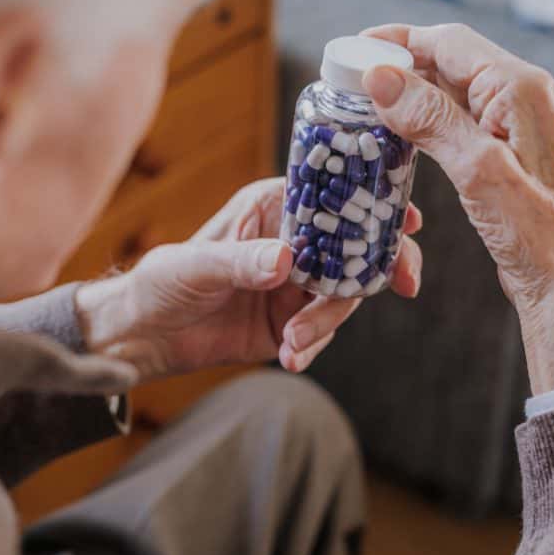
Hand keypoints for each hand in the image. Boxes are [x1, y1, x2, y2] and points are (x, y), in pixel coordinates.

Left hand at [76, 178, 422, 380]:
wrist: (146, 335)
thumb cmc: (163, 281)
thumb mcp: (196, 266)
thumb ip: (241, 261)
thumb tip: (287, 260)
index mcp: (271, 210)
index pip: (332, 197)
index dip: (373, 204)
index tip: (407, 220)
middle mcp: (292, 243)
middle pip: (354, 247)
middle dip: (380, 265)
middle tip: (404, 283)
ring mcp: (295, 285)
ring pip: (343, 295)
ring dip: (326, 320)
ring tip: (292, 343)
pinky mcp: (290, 323)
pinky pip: (320, 333)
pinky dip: (312, 347)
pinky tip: (289, 357)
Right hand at [360, 23, 553, 392]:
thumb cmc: (538, 236)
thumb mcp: (480, 172)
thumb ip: (433, 120)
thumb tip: (383, 78)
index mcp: (518, 90)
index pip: (449, 43)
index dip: (399, 40)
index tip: (355, 48)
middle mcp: (519, 97)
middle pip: (447, 61)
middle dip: (398, 63)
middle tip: (349, 76)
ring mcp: (511, 125)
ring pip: (448, 90)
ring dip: (407, 91)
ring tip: (363, 102)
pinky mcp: (502, 151)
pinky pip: (454, 119)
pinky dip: (421, 118)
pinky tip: (396, 133)